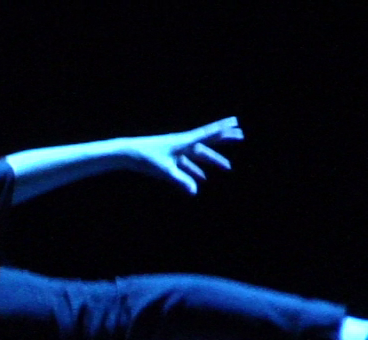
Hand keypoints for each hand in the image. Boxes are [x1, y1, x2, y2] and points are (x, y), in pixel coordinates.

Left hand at [125, 116, 243, 193]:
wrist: (126, 154)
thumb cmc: (145, 158)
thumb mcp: (164, 170)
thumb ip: (180, 180)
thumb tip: (194, 191)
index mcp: (183, 141)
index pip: (207, 133)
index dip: (222, 127)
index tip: (236, 121)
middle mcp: (182, 143)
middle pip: (207, 142)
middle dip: (224, 139)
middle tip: (241, 135)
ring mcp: (175, 151)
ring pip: (198, 156)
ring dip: (212, 160)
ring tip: (228, 166)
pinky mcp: (168, 158)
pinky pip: (186, 165)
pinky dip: (195, 171)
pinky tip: (201, 180)